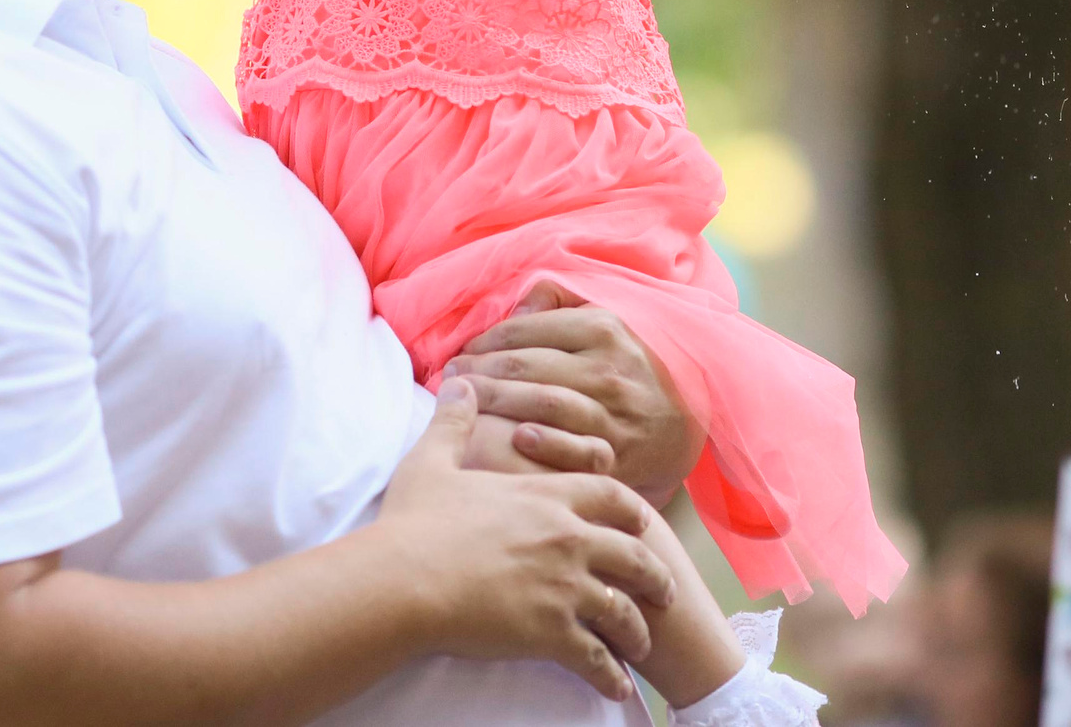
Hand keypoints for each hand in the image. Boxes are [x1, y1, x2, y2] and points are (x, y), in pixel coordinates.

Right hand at [378, 380, 674, 700]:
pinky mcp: (551, 631)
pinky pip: (596, 658)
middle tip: (665, 591)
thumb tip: (459, 382)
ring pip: (623, 609)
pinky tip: (618, 687)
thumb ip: (455, 420)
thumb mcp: (434, 460)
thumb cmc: (416, 521)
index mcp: (547, 496)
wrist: (405, 579)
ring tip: (642, 645)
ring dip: (637, 629)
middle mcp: (568, 538)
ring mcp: (565, 586)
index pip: (611, 496)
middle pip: (633, 555)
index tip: (644, 524)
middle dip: (653, 575)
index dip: (632, 511)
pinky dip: (611, 675)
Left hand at [445, 281, 706, 505]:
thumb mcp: (607, 321)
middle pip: (522, 366)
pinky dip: (537, 442)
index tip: (460, 352)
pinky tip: (511, 438)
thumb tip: (518, 304)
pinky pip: (568, 448)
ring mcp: (610, 413)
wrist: (684, 424)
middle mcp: (606, 368)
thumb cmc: (630, 367)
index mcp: (602, 328)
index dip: (483, 342)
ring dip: (493, 402)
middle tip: (447, 379)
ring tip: (463, 404)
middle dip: (476, 372)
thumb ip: (561, 302)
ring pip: (539, 403)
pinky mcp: (614, 453)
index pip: (524, 330)